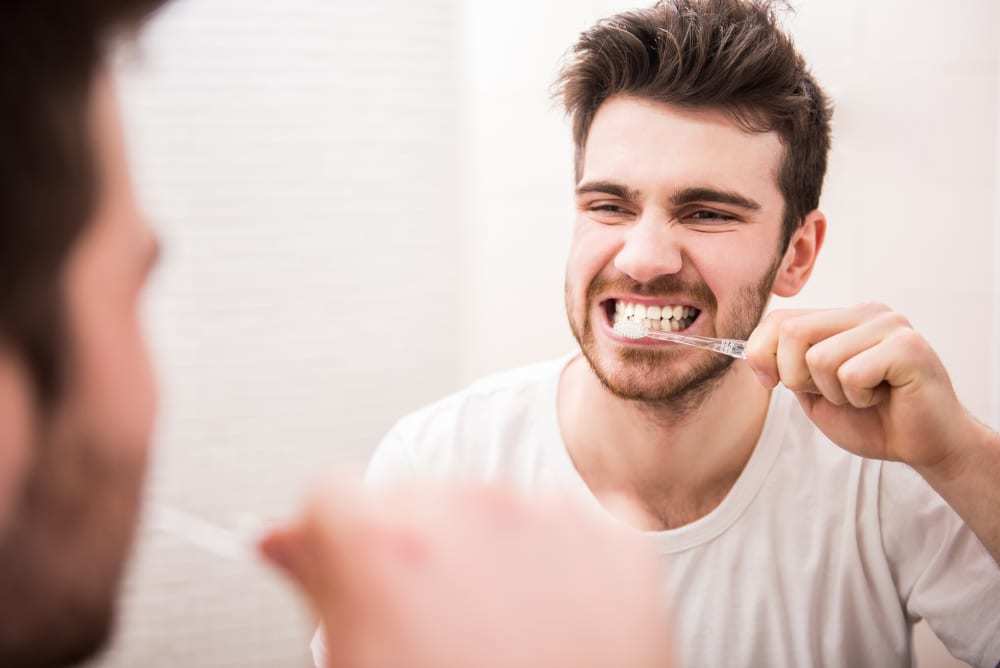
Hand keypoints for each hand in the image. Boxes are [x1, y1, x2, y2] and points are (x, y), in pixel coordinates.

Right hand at [260, 482, 671, 667]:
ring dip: (484, 549)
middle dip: (409, 546)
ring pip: (489, 504)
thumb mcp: (358, 665)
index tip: (347, 565)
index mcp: (385, 543)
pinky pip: (566, 521)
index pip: (331, 496)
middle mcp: (467, 512)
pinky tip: (549, 616)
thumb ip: (315, 585)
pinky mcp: (617, 538)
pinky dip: (557, 558)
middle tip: (429, 623)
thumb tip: (286, 541)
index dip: (334, 539)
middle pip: (412, 497)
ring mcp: (548, 519)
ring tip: (496, 629)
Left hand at [745, 303, 973, 471]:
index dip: (761, 353)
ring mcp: (889, 325)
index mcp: (841, 318)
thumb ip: (787, 366)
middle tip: (830, 395)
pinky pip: (851, 373)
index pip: (779, 318)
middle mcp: (866, 312)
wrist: (923, 446)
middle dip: (795, 376)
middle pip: (792, 331)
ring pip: (820, 357)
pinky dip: (858, 397)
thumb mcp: (814, 391)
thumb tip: (751, 352)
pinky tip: (882, 398)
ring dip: (833, 392)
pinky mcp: (908, 346)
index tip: (771, 383)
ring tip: (863, 396)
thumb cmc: (871, 419)